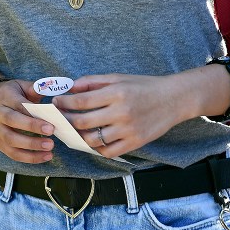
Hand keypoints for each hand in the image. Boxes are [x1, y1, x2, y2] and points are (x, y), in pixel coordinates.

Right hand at [0, 79, 55, 163]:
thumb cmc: (16, 94)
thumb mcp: (23, 86)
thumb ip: (35, 88)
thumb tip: (50, 88)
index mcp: (5, 98)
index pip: (19, 107)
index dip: (34, 118)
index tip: (51, 126)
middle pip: (13, 124)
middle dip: (33, 132)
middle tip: (51, 139)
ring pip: (11, 142)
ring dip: (32, 148)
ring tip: (50, 149)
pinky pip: (13, 154)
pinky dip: (29, 158)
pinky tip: (45, 157)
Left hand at [52, 74, 186, 157]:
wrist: (173, 99)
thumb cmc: (144, 86)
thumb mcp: (119, 77)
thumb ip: (93, 81)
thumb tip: (70, 87)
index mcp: (116, 93)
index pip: (81, 101)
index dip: (64, 103)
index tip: (56, 103)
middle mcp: (121, 112)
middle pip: (83, 122)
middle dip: (67, 121)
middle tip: (61, 119)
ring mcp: (128, 130)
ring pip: (93, 140)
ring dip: (80, 136)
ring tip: (75, 131)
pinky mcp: (135, 142)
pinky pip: (108, 151)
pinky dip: (97, 148)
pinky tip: (93, 141)